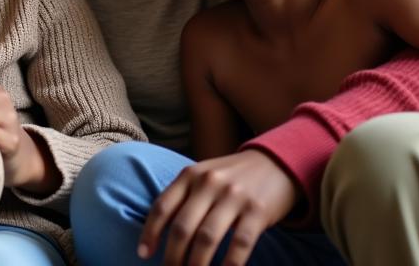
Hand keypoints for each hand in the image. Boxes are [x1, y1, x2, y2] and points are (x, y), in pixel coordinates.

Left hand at [138, 149, 297, 265]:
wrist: (274, 163)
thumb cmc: (231, 177)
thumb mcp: (203, 178)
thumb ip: (184, 198)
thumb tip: (158, 232)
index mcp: (190, 174)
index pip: (163, 206)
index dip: (150, 232)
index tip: (143, 254)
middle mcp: (209, 182)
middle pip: (182, 227)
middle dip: (173, 257)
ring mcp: (234, 196)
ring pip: (207, 238)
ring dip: (196, 265)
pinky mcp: (257, 210)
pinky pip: (239, 244)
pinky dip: (228, 264)